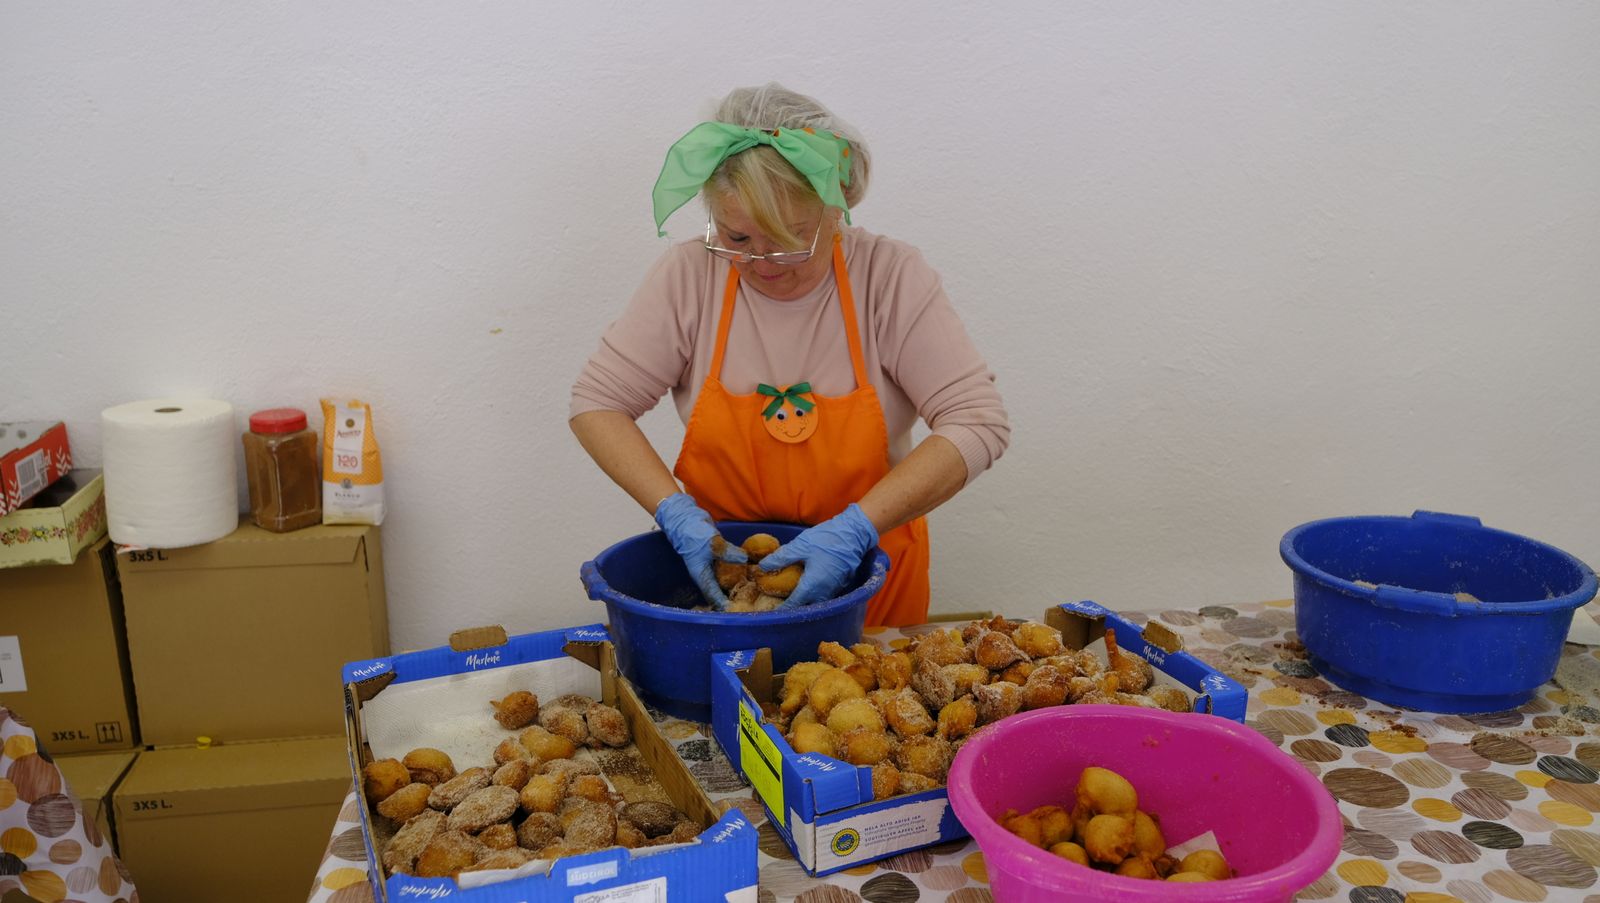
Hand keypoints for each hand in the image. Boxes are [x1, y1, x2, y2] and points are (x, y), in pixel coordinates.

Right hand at [654, 493, 745, 609]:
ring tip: (752, 592)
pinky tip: (749, 572)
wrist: (686, 519)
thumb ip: (728, 552)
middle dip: (732, 598)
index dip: (724, 605)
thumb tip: (746, 560)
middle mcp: (706, 574)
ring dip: (736, 586)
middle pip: (719, 592)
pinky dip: (737, 571)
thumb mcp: (712, 544)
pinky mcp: (717, 557)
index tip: (736, 612)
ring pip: (725, 581)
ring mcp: (711, 566)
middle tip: (749, 605)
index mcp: (701, 575)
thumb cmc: (693, 534)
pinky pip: (728, 569)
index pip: (713, 595)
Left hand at [759, 504, 878, 608]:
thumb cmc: (826, 539)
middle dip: (794, 607)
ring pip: (817, 601)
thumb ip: (781, 558)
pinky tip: (809, 584)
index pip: (794, 604)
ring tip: (793, 594)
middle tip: (780, 602)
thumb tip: (762, 566)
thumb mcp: (800, 546)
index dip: (782, 609)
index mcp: (812, 585)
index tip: (772, 611)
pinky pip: (825, 594)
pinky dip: (816, 594)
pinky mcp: (841, 582)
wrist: (854, 533)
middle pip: (806, 606)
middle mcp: (824, 591)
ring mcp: (834, 588)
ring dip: (806, 601)